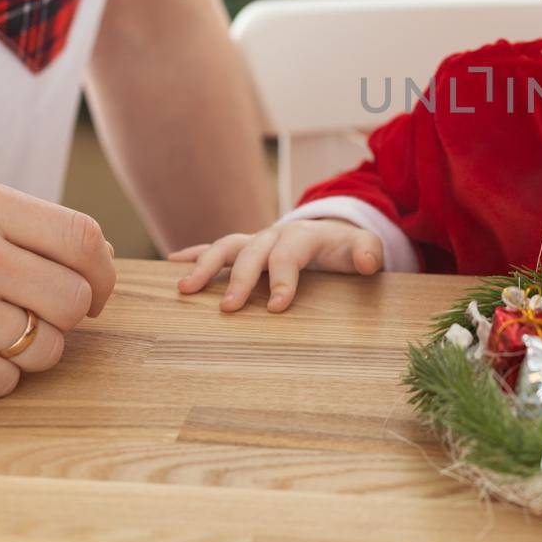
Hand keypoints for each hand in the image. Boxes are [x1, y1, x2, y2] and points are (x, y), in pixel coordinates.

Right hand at [0, 179, 116, 406]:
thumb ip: (20, 230)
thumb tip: (100, 263)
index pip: (84, 239)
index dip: (101, 274)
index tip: (93, 293)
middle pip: (75, 299)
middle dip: (61, 319)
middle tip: (21, 319)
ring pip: (46, 347)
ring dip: (21, 352)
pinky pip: (4, 383)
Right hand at [171, 218, 383, 312]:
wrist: (333, 232)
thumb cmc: (347, 248)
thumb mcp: (364, 247)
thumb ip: (369, 252)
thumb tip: (367, 262)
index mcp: (303, 236)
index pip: (289, 255)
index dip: (283, 280)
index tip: (276, 309)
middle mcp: (274, 235)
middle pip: (253, 252)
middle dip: (240, 279)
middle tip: (228, 308)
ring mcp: (256, 240)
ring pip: (226, 247)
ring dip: (205, 265)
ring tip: (183, 289)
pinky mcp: (245, 248)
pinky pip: (214, 247)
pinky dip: (194, 253)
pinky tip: (172, 263)